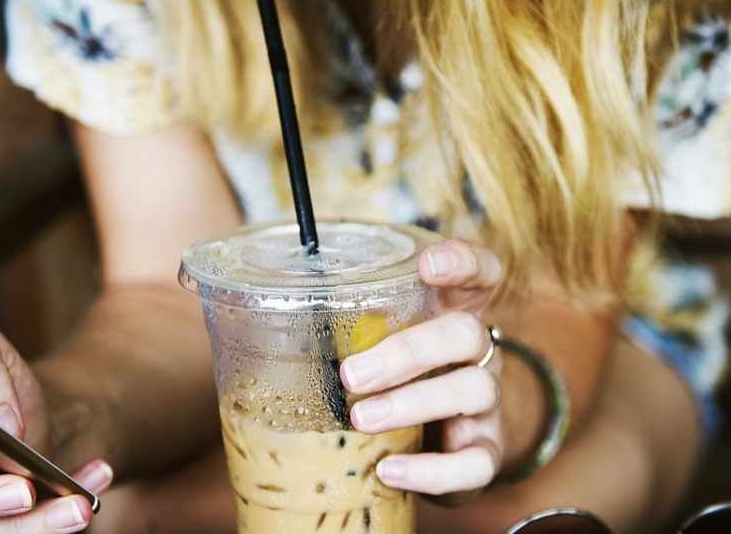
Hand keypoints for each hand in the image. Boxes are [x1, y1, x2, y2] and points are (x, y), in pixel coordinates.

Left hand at [340, 239, 504, 499]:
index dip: (461, 261)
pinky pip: (476, 462)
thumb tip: (243, 318)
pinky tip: (389, 470)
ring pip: (473, 390)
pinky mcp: (486, 450)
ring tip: (361, 419)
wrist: (442, 439)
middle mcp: (478, 351)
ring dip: (413, 403)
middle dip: (408, 351)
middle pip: (465, 333)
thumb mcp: (377, 341)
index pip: (479, 271)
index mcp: (453, 311)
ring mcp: (487, 401)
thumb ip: (340, 325)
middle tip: (352, 374)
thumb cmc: (396, 375)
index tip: (426, 264)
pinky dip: (433, 470)